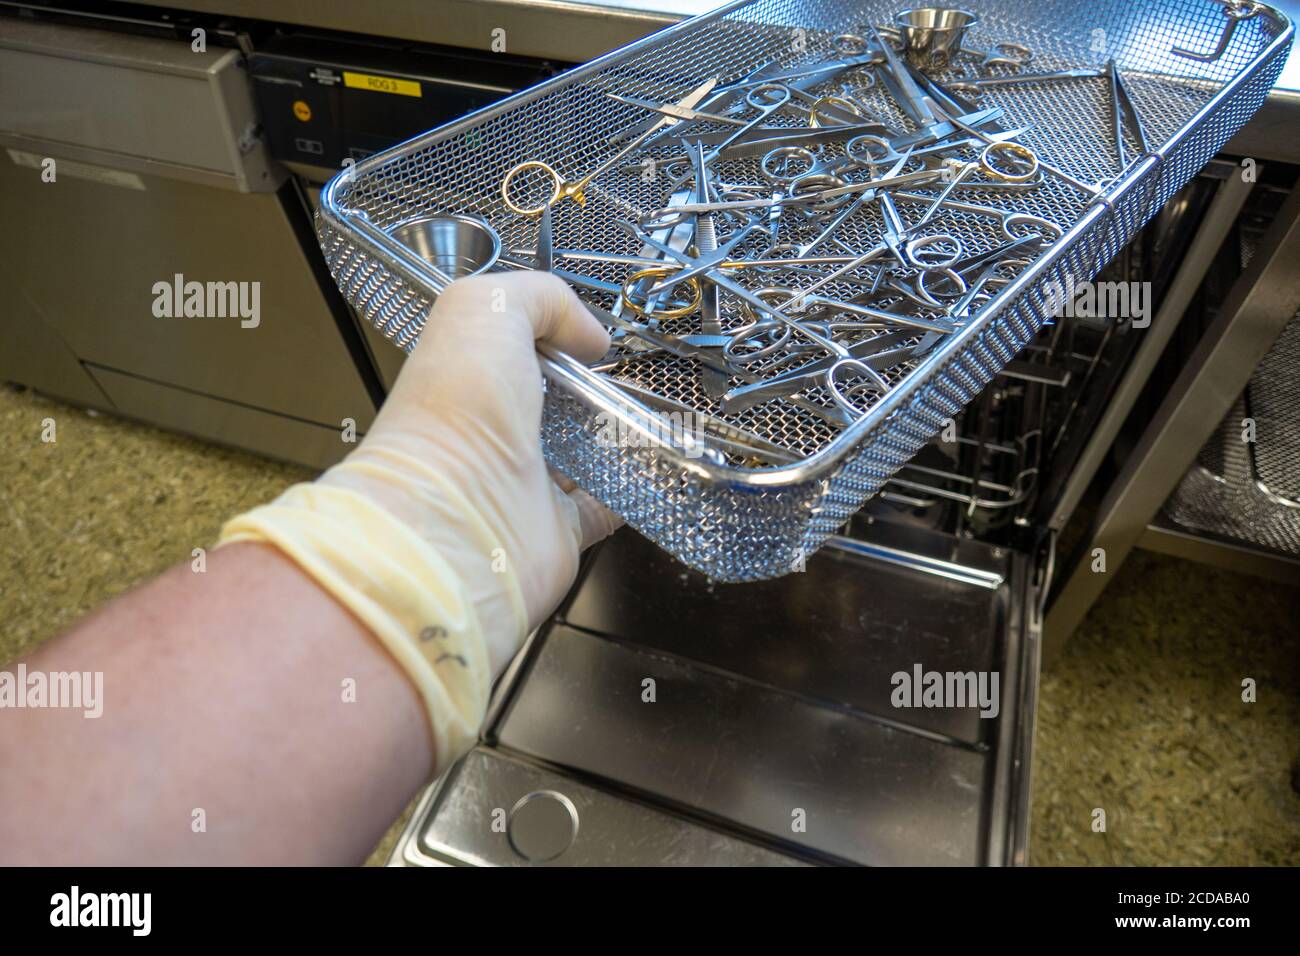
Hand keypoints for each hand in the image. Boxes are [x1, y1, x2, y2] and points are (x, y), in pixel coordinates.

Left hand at [319, 271, 620, 674]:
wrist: (453, 525)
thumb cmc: (457, 411)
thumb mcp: (485, 311)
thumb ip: (540, 298)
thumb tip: (590, 337)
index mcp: (468, 378)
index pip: (511, 349)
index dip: (552, 333)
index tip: (592, 332)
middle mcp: (493, 432)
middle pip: (552, 402)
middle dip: (592, 385)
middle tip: (633, 374)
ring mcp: (525, 485)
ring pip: (581, 453)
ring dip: (616, 437)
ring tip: (657, 414)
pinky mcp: (557, 531)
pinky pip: (603, 507)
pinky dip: (631, 491)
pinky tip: (657, 467)